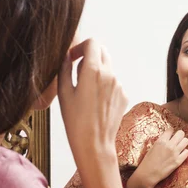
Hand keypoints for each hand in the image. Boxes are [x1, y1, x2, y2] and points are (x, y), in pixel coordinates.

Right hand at [58, 39, 127, 163]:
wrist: (95, 144)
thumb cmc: (76, 122)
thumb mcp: (63, 93)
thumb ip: (65, 69)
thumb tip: (67, 57)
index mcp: (93, 71)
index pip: (92, 42)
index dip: (81, 47)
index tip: (74, 57)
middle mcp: (110, 74)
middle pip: (102, 51)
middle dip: (90, 56)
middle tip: (78, 72)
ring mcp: (119, 85)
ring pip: (108, 68)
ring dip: (97, 72)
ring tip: (85, 93)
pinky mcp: (124, 95)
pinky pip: (113, 83)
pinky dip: (105, 86)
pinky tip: (95, 103)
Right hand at [136, 128, 187, 187]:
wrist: (148, 174)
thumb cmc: (148, 161)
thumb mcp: (153, 147)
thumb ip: (162, 141)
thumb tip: (168, 137)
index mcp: (161, 141)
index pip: (171, 129)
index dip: (171, 132)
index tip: (170, 135)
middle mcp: (169, 145)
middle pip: (181, 133)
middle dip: (179, 136)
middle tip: (177, 140)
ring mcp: (175, 153)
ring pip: (186, 141)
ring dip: (183, 143)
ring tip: (179, 147)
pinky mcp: (178, 161)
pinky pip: (187, 152)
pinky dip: (184, 152)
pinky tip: (180, 154)